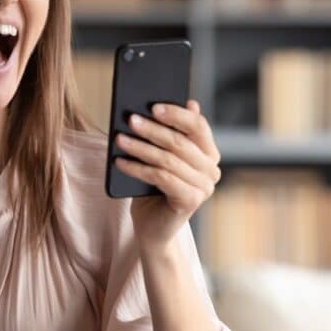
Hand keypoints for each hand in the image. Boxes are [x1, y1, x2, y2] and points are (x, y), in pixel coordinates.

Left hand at [113, 99, 221, 248]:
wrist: (152, 226)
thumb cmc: (154, 187)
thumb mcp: (159, 157)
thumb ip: (165, 134)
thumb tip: (158, 105)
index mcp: (209, 152)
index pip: (198, 126)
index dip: (176, 114)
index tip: (153, 106)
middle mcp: (211, 169)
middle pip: (180, 142)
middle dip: (152, 129)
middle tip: (130, 119)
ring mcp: (204, 187)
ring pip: (168, 160)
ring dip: (140, 148)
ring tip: (119, 139)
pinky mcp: (191, 201)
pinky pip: (161, 178)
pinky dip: (138, 168)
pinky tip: (120, 162)